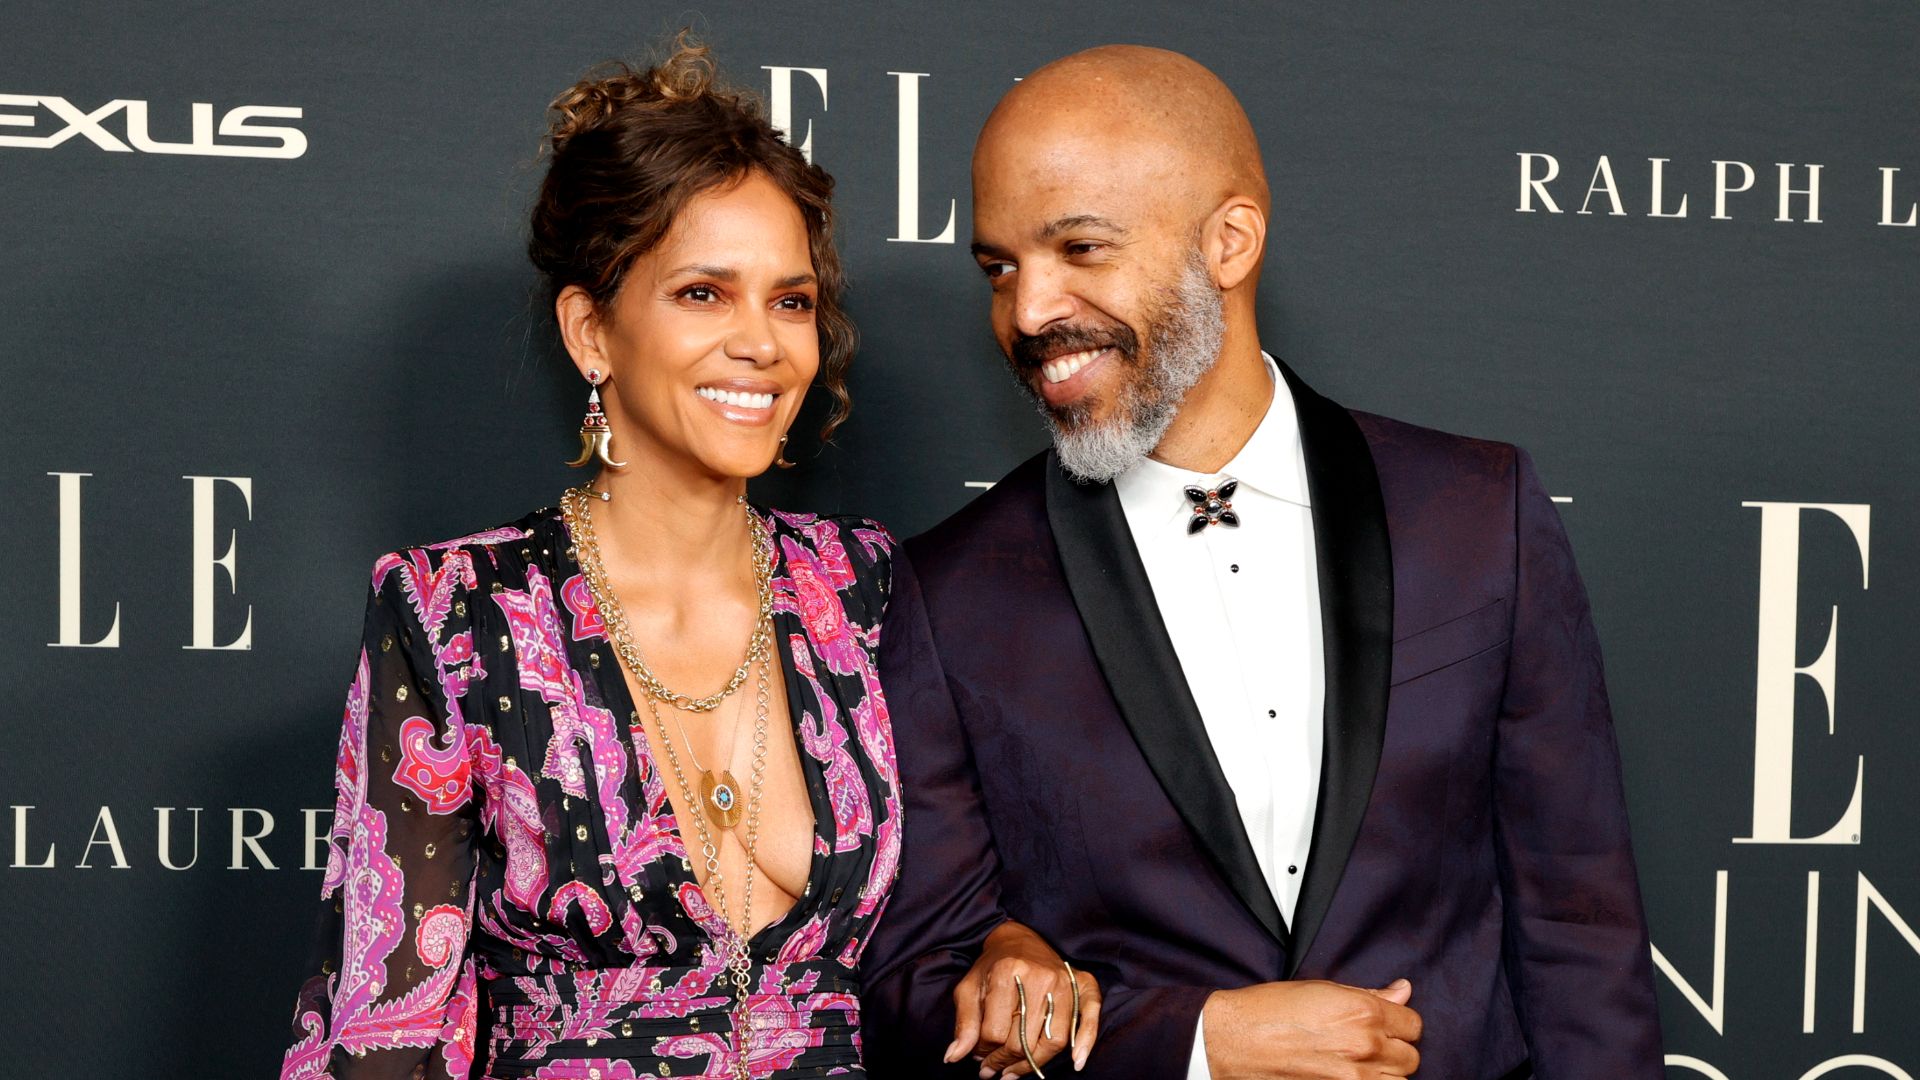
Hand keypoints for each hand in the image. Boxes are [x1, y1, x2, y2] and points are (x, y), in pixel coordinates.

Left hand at [946, 920, 1103, 1076]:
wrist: (1018, 938)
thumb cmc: (991, 967)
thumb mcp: (969, 990)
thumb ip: (963, 1024)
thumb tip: (954, 1057)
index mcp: (1006, 973)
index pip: (994, 1032)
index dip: (983, 1051)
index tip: (979, 1056)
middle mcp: (1039, 977)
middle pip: (1024, 1041)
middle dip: (1004, 1062)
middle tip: (994, 1070)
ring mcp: (1064, 981)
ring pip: (1055, 1040)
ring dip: (1034, 1064)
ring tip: (1015, 1072)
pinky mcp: (1083, 983)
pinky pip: (1090, 1017)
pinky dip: (1086, 1041)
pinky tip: (1077, 1062)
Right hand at [1201, 978, 1420, 1079]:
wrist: (1233, 1041)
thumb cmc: (1270, 1010)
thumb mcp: (1322, 990)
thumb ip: (1369, 994)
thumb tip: (1402, 991)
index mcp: (1363, 1012)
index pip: (1413, 1025)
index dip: (1400, 1024)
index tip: (1386, 1025)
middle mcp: (1365, 1047)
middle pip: (1410, 1058)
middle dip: (1394, 1051)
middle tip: (1369, 1045)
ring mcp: (1353, 1079)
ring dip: (1384, 1074)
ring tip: (1359, 1065)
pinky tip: (1349, 1076)